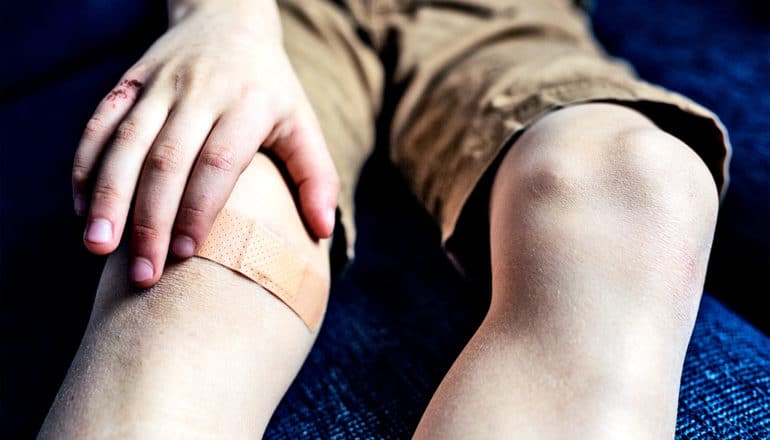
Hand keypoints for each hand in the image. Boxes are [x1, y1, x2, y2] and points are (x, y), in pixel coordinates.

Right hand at [72, 3, 338, 286]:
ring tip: (99, 247)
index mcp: (247, 105)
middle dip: (151, 220)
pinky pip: (99, 124)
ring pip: (126, 143)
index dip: (200, 209)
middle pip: (167, 160)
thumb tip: (324, 231)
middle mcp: (200, 93)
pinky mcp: (129, 82)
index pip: (218, 161)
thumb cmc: (270, 89)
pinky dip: (85, 166)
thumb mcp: (303, 122)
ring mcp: (159, 86)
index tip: (187, 254)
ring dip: (108, 197)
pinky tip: (81, 209)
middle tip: (143, 273)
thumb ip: (317, 175)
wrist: (229, 21)